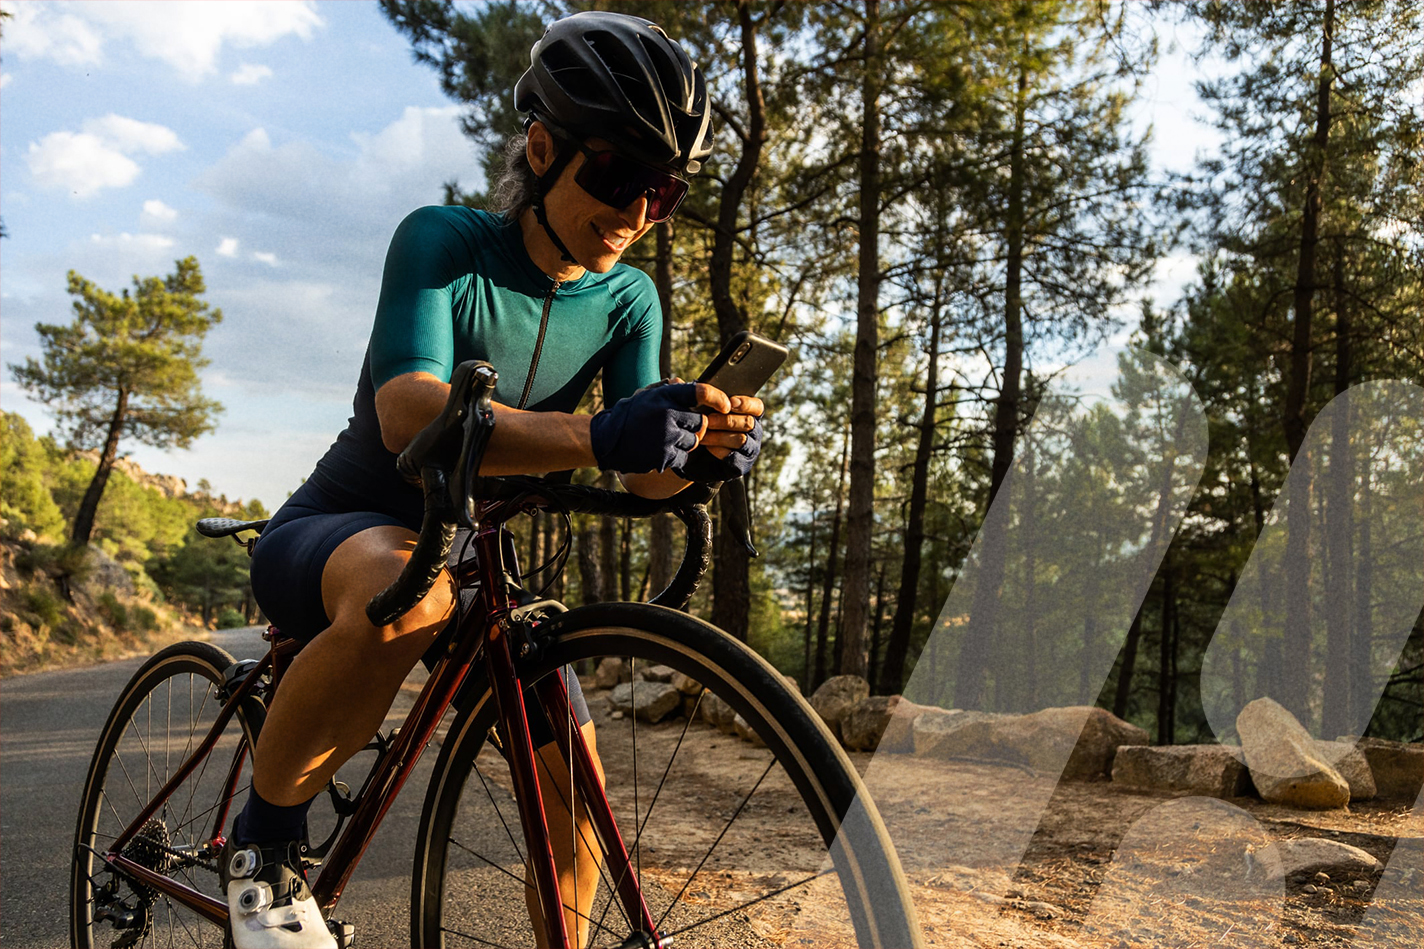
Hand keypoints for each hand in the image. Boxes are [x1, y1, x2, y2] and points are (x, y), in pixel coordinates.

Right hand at [589, 381, 707, 473]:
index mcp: (664, 395)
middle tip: (680, 427)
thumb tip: (689, 384)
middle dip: (695, 427)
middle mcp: (667, 414)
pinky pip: (683, 457)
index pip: (700, 391)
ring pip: (694, 441)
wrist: (605, 440)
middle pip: (701, 422)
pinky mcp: (664, 456)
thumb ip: (669, 389)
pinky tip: (660, 451)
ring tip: (665, 439)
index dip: (717, 398)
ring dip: (685, 443)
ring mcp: (666, 436)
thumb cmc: (630, 415)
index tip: (726, 406)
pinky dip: (676, 456)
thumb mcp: (647, 394)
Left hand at [673, 387, 764, 481]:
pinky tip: (707, 447)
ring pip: (741, 439)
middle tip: (708, 420)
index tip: (729, 403)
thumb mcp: (694, 408)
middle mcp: (753, 430)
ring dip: (720, 436)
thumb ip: (687, 395)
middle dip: (726, 420)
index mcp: (747, 413)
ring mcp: (749, 449)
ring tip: (702, 434)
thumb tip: (675, 381)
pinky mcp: (741, 465)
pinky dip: (720, 451)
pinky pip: (735, 457)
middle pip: (748, 422)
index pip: (757, 406)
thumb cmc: (698, 425)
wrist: (691, 454)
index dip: (746, 404)